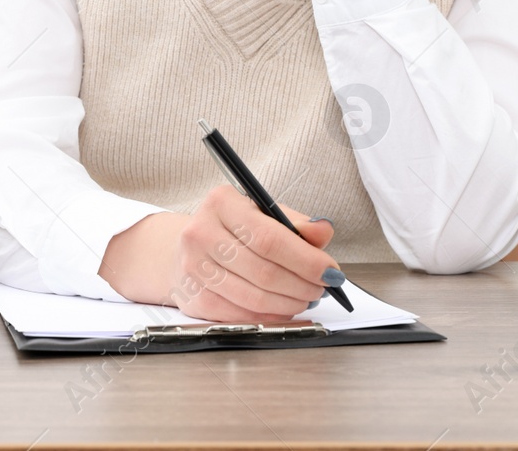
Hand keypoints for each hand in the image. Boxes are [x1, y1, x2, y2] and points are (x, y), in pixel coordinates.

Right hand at [98, 185, 338, 321]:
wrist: (187, 246)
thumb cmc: (233, 228)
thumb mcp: (264, 214)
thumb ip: (296, 224)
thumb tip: (324, 231)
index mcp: (221, 202)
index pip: (269, 237)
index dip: (305, 260)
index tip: (331, 271)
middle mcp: (200, 232)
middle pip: (263, 271)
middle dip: (302, 285)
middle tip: (322, 288)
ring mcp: (193, 267)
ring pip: (253, 297)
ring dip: (289, 303)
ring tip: (306, 298)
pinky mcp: (192, 297)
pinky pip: (239, 314)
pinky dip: (269, 315)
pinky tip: (283, 309)